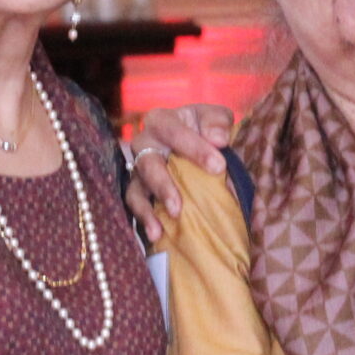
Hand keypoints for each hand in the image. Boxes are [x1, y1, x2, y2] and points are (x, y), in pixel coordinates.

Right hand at [123, 103, 236, 243]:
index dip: (195, 149)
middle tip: (180, 206)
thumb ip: (218, 121)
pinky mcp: (139, 190)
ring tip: (166, 224)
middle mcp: (143, 143)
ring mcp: (138, 169)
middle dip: (164, 185)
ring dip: (149, 208)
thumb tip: (218, 138)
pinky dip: (145, 219)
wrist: (197, 140)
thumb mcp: (215, 118)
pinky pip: (136, 205)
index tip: (218, 166)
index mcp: (161, 121)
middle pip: (148, 163)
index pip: (174, 132)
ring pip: (136, 189)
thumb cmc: (206, 128)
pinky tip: (157, 236)